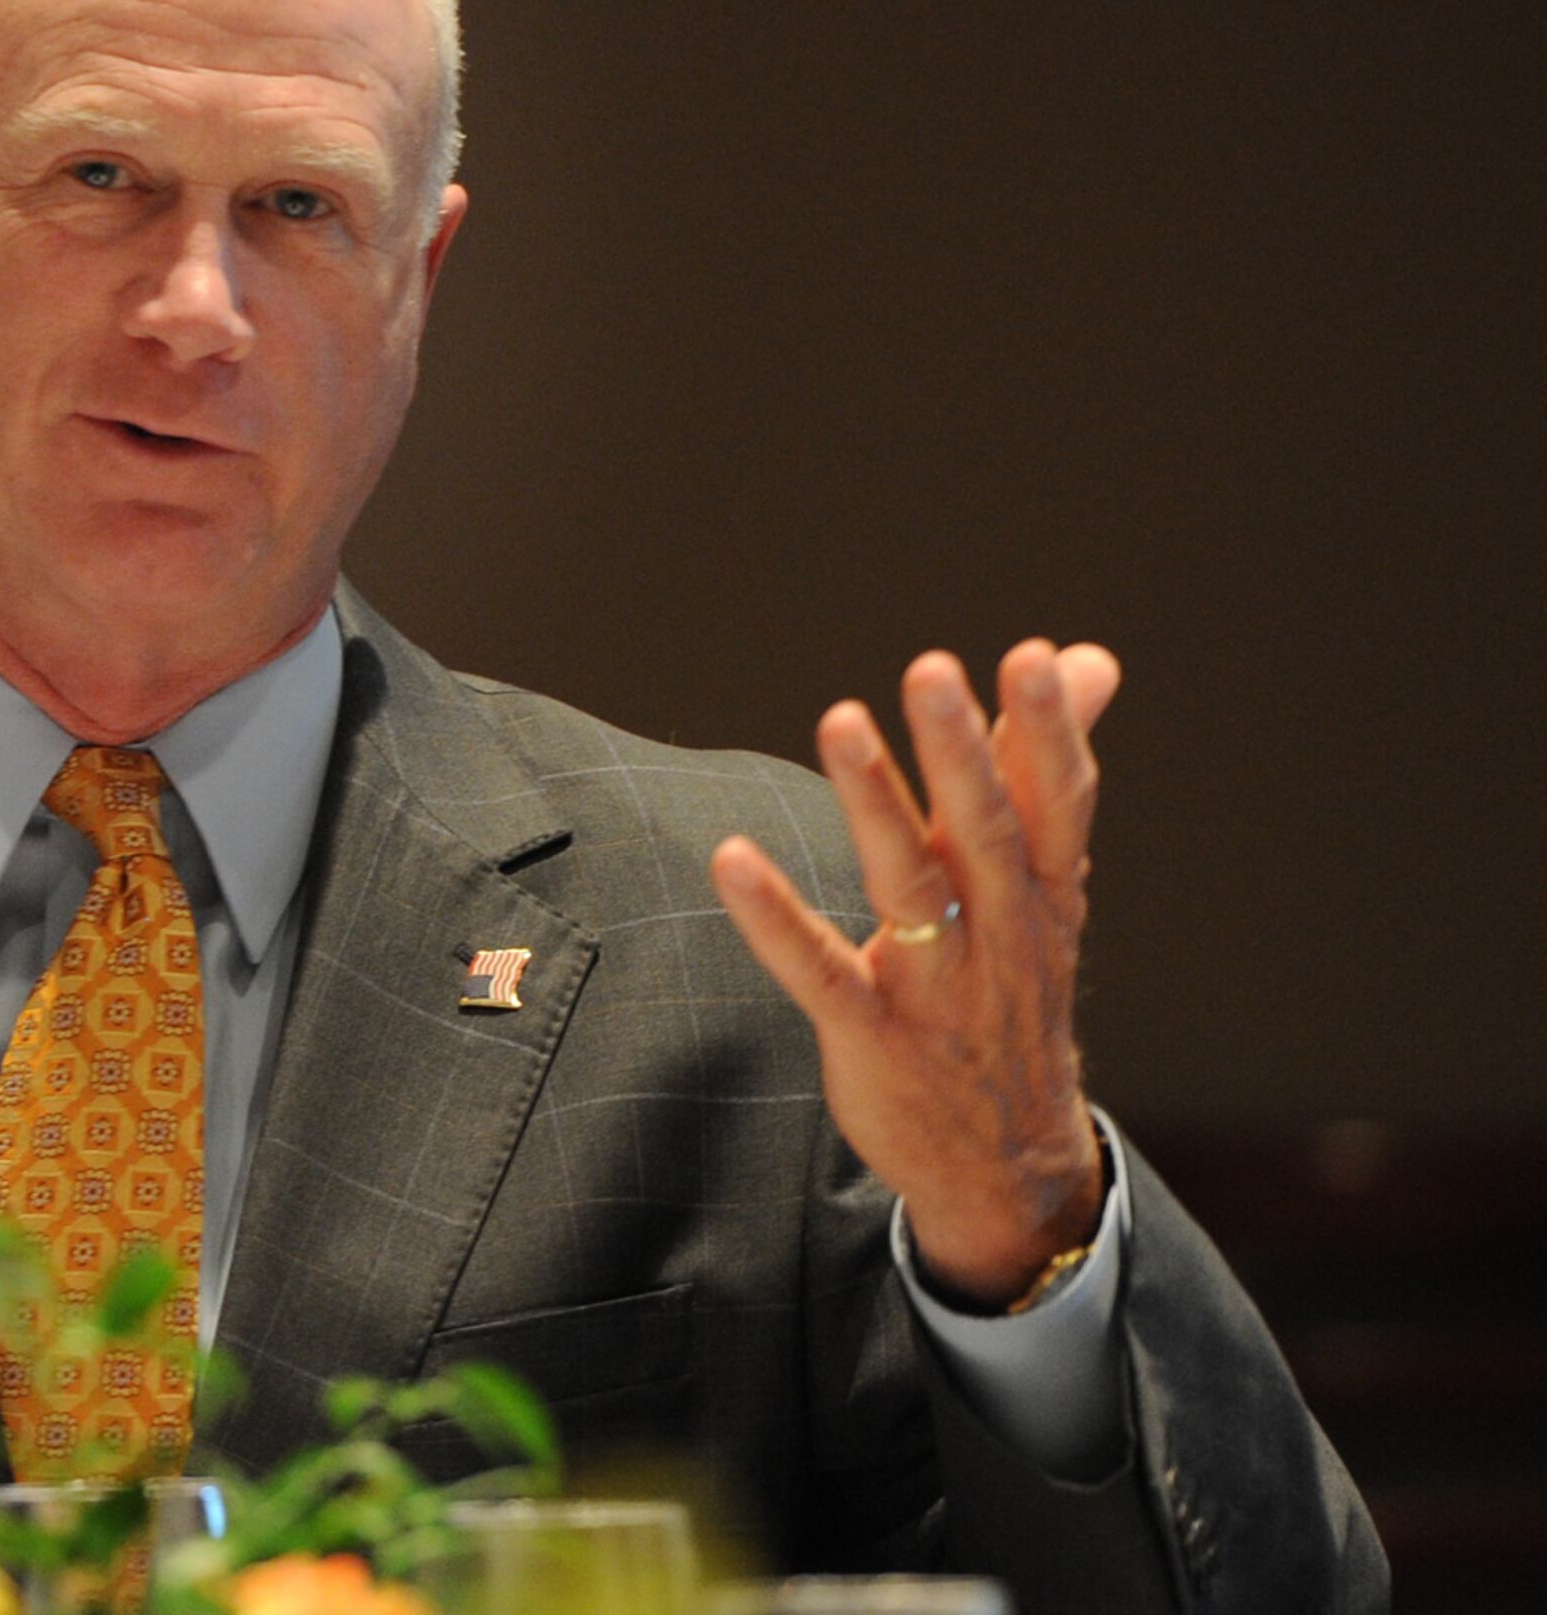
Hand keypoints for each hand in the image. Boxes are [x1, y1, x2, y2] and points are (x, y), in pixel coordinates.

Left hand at [708, 641, 1120, 1305]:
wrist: (1009, 1161)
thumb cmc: (1015, 989)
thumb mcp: (1044, 884)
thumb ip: (1041, 767)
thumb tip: (1086, 657)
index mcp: (1043, 891)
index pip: (1055, 801)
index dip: (1048, 731)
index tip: (1032, 656)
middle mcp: (1001, 934)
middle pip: (983, 830)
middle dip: (961, 750)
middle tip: (933, 670)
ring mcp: (939, 988)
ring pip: (909, 887)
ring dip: (876, 805)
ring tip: (840, 722)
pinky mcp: (872, 1034)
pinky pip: (819, 970)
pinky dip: (775, 919)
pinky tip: (731, 859)